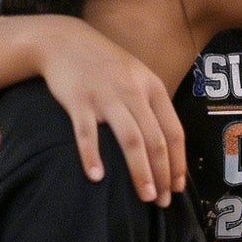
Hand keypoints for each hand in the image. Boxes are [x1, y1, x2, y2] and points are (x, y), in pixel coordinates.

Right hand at [33, 16, 186, 202]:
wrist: (63, 40)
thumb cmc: (104, 65)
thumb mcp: (137, 76)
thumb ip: (152, 106)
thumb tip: (167, 145)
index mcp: (152, 88)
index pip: (174, 132)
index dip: (178, 162)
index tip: (177, 187)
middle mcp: (133, 92)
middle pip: (156, 141)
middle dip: (162, 174)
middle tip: (161, 200)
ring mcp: (106, 96)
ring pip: (131, 140)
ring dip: (140, 172)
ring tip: (144, 196)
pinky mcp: (78, 100)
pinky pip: (87, 133)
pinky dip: (92, 156)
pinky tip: (97, 177)